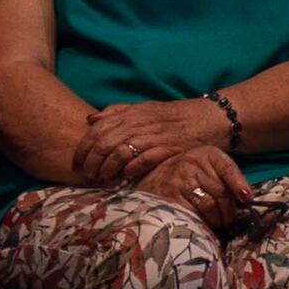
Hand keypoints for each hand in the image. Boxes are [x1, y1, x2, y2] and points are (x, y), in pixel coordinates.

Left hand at [79, 96, 232, 179]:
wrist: (213, 118)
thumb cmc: (176, 117)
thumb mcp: (146, 108)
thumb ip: (118, 112)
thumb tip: (90, 119)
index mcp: (133, 112)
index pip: (98, 128)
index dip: (83, 147)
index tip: (76, 162)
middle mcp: (142, 122)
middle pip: (105, 142)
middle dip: (91, 161)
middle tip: (86, 175)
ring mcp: (156, 135)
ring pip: (120, 152)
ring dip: (107, 168)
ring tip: (102, 180)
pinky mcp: (170, 148)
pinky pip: (143, 159)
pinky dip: (130, 169)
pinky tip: (124, 177)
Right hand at [128, 144, 255, 228]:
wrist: (150, 177)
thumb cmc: (186, 175)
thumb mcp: (206, 167)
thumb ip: (224, 177)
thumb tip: (246, 198)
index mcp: (207, 154)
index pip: (228, 168)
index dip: (240, 185)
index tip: (247, 200)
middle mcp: (193, 162)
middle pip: (221, 191)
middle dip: (229, 211)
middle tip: (230, 221)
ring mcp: (179, 178)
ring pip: (209, 204)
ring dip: (217, 219)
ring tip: (218, 224)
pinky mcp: (168, 195)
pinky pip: (192, 212)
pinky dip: (201, 222)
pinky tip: (203, 225)